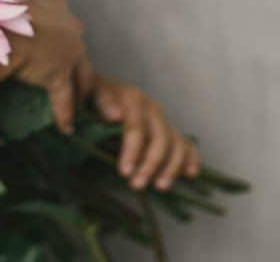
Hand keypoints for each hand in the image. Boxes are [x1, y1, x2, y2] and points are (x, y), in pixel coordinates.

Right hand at [9, 0, 93, 132]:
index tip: (61, 47)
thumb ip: (5, 10)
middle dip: (81, 67)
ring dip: (81, 92)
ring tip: (81, 106)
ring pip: (81, 76)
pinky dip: (65, 114)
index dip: (63, 38)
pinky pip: (64, 97)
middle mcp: (68, 26)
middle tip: (83, 81)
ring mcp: (68, 51)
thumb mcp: (4, 2)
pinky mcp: (59, 74)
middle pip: (79, 52)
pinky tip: (67, 128)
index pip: (65, 25)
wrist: (1, 22)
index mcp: (56, 5)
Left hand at [93, 75, 200, 189]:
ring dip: (170, 167)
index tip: (124, 172)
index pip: (137, 127)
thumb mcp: (88, 94)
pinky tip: (189, 174)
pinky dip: (190, 158)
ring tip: (160, 187)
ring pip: (175, 143)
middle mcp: (151, 107)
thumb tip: (116, 116)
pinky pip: (185, 144)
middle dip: (150, 164)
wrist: (96, 92)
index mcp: (132, 98)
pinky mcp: (167, 130)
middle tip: (136, 185)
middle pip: (160, 138)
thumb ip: (102, 103)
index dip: (133, 150)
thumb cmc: (89, 96)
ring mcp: (161, 119)